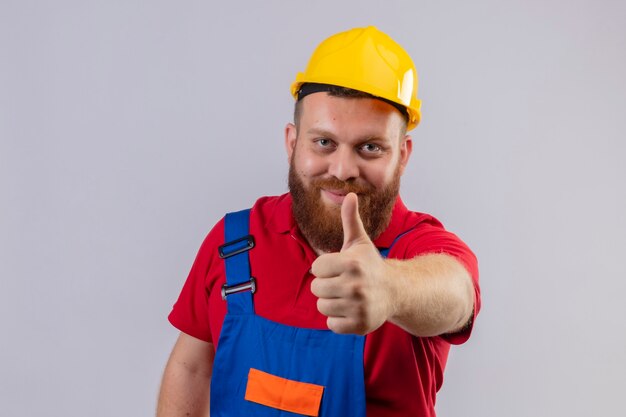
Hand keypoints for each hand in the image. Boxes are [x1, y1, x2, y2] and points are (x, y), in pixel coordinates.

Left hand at [310, 193, 393, 334]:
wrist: (395, 291)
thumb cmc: (370, 265)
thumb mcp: (359, 242)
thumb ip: (350, 220)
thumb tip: (349, 194)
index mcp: (351, 263)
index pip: (316, 268)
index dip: (325, 268)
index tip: (339, 268)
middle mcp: (355, 285)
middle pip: (316, 288)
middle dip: (327, 285)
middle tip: (343, 283)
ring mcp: (358, 306)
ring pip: (322, 306)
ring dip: (331, 302)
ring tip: (347, 296)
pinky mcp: (359, 324)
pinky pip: (331, 324)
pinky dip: (338, 319)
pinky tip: (351, 310)